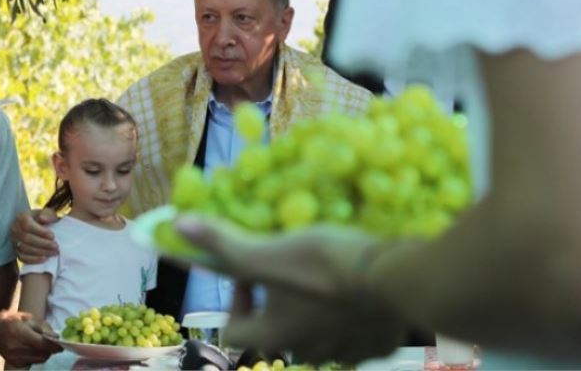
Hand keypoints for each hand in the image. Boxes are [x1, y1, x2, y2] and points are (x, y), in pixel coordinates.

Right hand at [0, 311, 61, 366]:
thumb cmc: (11, 321)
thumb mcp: (29, 318)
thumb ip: (44, 327)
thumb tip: (56, 337)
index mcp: (21, 335)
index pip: (43, 345)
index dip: (55, 346)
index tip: (62, 345)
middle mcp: (17, 349)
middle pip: (43, 354)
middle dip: (50, 349)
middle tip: (52, 342)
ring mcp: (15, 358)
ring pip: (39, 359)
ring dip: (44, 353)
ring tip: (41, 344)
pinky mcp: (15, 363)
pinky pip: (32, 362)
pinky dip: (36, 356)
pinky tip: (32, 348)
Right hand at [10, 209, 58, 263]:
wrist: (38, 225)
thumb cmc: (45, 219)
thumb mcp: (48, 213)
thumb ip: (48, 214)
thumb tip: (43, 218)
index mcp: (22, 217)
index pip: (27, 225)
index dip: (40, 232)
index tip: (53, 236)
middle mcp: (15, 228)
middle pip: (26, 238)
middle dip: (43, 244)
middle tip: (56, 247)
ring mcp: (14, 240)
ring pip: (24, 249)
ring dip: (40, 252)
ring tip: (53, 253)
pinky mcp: (15, 250)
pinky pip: (22, 257)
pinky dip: (34, 259)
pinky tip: (45, 258)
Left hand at [176, 217, 407, 363]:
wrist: (403, 281)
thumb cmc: (330, 266)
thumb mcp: (274, 250)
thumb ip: (227, 243)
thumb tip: (178, 226)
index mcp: (276, 334)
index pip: (234, 332)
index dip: (234, 302)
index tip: (249, 274)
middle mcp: (306, 352)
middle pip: (276, 333)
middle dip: (275, 303)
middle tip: (289, 268)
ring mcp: (345, 354)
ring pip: (316, 336)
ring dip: (312, 311)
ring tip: (325, 276)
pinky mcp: (377, 348)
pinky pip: (353, 336)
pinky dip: (348, 317)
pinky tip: (359, 290)